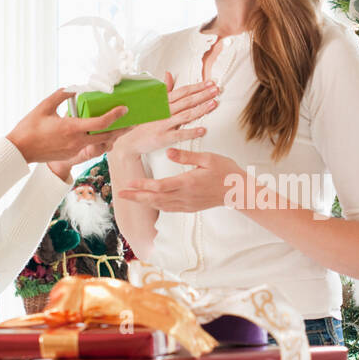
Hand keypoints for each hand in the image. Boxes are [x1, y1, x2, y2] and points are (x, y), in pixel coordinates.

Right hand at [6, 87, 127, 166]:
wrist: (20, 150)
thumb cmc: (29, 128)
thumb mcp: (44, 107)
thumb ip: (61, 95)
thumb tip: (74, 88)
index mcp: (72, 128)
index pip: (100, 123)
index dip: (115, 116)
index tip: (124, 108)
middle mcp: (77, 141)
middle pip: (108, 136)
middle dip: (123, 129)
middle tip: (134, 121)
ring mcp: (75, 149)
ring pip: (101, 144)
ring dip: (113, 136)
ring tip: (123, 127)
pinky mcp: (72, 154)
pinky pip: (92, 148)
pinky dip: (101, 141)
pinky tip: (105, 134)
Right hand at [108, 72, 219, 160]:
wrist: (130, 141)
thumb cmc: (143, 122)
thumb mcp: (152, 103)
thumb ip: (164, 90)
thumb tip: (169, 74)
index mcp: (162, 102)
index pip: (183, 91)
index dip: (197, 86)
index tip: (210, 83)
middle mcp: (164, 111)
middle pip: (187, 101)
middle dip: (203, 94)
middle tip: (216, 89)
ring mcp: (163, 124)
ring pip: (185, 115)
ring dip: (201, 109)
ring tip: (214, 104)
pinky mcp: (163, 137)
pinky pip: (179, 134)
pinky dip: (191, 132)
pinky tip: (203, 130)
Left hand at [115, 148, 242, 212]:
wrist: (238, 191)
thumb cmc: (225, 171)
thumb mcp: (208, 158)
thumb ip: (187, 156)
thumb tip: (169, 151)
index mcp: (188, 183)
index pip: (160, 186)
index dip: (142, 185)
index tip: (129, 183)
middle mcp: (185, 196)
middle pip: (155, 198)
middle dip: (136, 197)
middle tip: (120, 194)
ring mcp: (187, 204)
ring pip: (160, 205)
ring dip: (143, 202)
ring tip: (130, 198)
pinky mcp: (190, 207)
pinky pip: (169, 208)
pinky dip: (156, 205)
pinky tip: (149, 202)